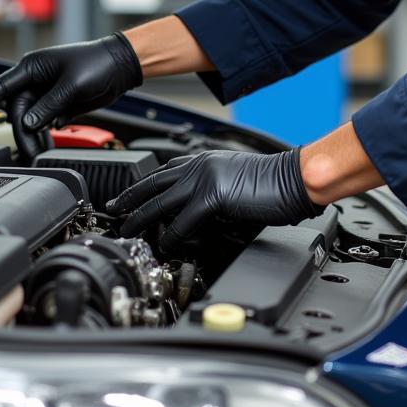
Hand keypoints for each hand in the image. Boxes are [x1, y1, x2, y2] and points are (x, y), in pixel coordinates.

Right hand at [0, 34, 142, 149]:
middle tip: (31, 151)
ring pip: (30, 119)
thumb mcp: (72, 85)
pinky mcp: (57, 103)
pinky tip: (49, 143)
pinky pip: (43, 122)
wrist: (121, 66)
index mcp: (32, 67)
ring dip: (34, 136)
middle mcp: (35, 79)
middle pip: (17, 111)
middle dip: (23, 132)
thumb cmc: (97, 64)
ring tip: (41, 152)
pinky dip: (45, 134)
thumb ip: (48, 105)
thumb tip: (28, 123)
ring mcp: (45, 92)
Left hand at [105, 148, 321, 254]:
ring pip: (160, 202)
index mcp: (205, 160)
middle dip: (129, 198)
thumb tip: (193, 214)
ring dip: (139, 218)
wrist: (295, 179)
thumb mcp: (233, 181)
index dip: (142, 185)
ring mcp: (204, 178)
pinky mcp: (213, 196)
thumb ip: (210, 191)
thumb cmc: (273, 183)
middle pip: (154, 183)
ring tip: (125, 230)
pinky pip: (183, 221)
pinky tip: (163, 246)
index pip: (164, 171)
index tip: (126, 195)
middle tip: (112, 210)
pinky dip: (171, 236)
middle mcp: (200, 165)